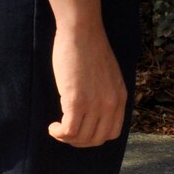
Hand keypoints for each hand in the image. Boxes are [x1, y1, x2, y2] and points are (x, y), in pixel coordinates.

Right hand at [47, 20, 126, 146]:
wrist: (82, 31)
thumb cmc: (90, 50)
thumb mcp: (109, 76)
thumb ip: (106, 94)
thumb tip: (95, 113)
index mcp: (120, 97)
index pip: (112, 132)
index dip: (94, 137)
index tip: (81, 130)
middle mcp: (111, 103)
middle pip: (96, 139)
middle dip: (79, 141)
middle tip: (65, 132)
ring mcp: (94, 103)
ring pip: (81, 138)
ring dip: (66, 138)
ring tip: (57, 128)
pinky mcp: (76, 100)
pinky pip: (68, 131)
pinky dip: (58, 133)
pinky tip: (52, 126)